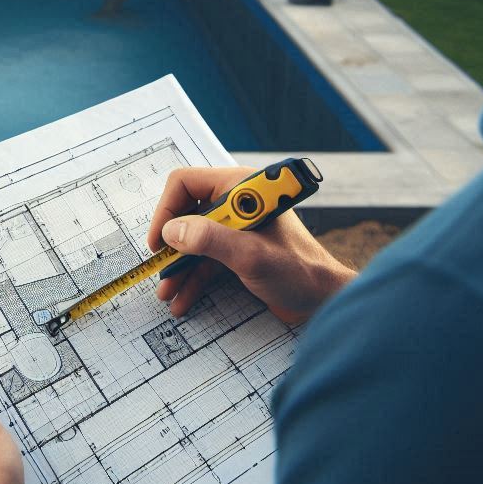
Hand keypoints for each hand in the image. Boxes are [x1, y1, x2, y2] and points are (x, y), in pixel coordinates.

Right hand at [146, 167, 355, 324]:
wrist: (325, 300)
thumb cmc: (299, 271)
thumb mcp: (251, 256)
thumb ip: (210, 240)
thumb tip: (172, 232)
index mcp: (240, 187)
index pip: (187, 183)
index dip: (167, 210)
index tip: (159, 242)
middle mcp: (235, 201)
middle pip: (186, 212)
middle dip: (171, 244)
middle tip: (158, 270)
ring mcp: (236, 226)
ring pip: (193, 239)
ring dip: (178, 266)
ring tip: (167, 293)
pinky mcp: (238, 249)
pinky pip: (205, 257)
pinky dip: (193, 277)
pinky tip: (183, 299)